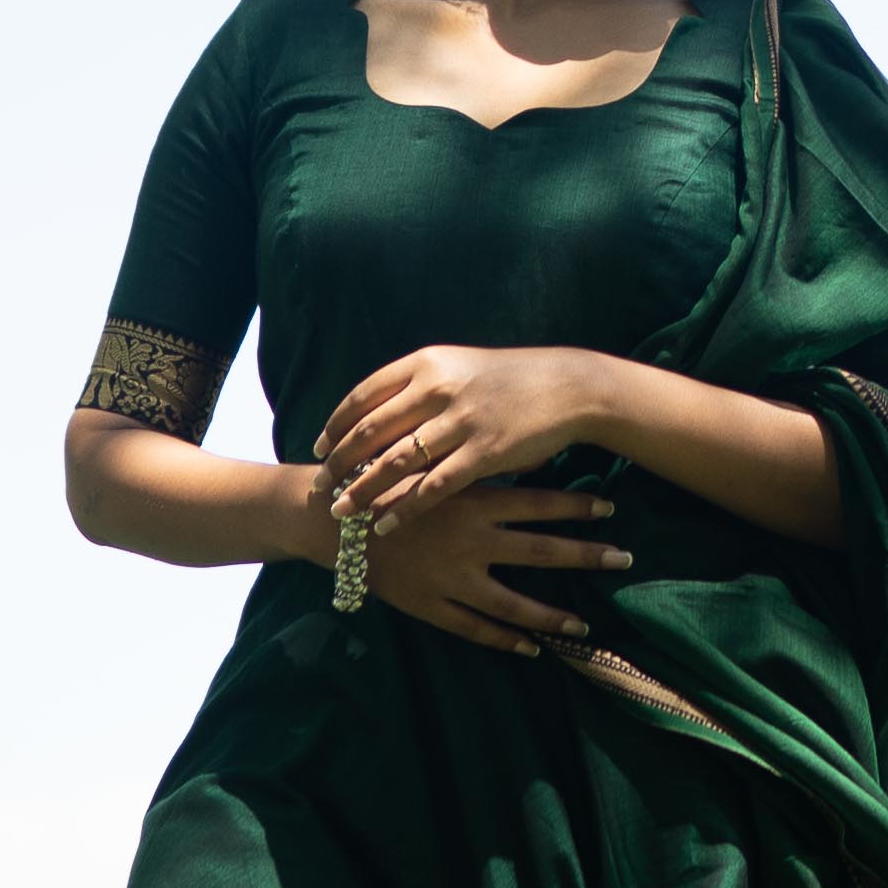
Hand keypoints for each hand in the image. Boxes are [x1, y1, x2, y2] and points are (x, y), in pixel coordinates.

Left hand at [319, 340, 606, 515]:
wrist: (568, 387)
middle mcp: (436, 388)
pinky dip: (404, 508)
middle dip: (339, 462)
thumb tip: (378, 412)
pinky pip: (432, 487)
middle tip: (321, 486)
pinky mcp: (483, 453)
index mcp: (426, 363)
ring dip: (362, 489)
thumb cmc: (511, 380)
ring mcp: (460, 421)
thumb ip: (420, 385)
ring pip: (395, 462)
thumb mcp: (459, 367)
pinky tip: (386, 524)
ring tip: (341, 512)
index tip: (318, 448)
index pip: (364, 396)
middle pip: (370, 430)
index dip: (335, 425)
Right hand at [353, 480, 629, 661]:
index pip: (536, 503)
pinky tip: (532, 650)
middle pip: (539, 552)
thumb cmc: (384, 482)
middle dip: (585, 555)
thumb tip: (521, 447)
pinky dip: (505, 641)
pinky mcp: (430, 606)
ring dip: (552, 617)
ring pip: (513, 604)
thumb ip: (473, 462)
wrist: (332, 521)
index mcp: (470, 502)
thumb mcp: (430, 462)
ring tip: (584, 626)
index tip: (610, 507)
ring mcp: (451, 580)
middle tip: (624, 557)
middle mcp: (469, 543)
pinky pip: (475, 630)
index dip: (575, 506)